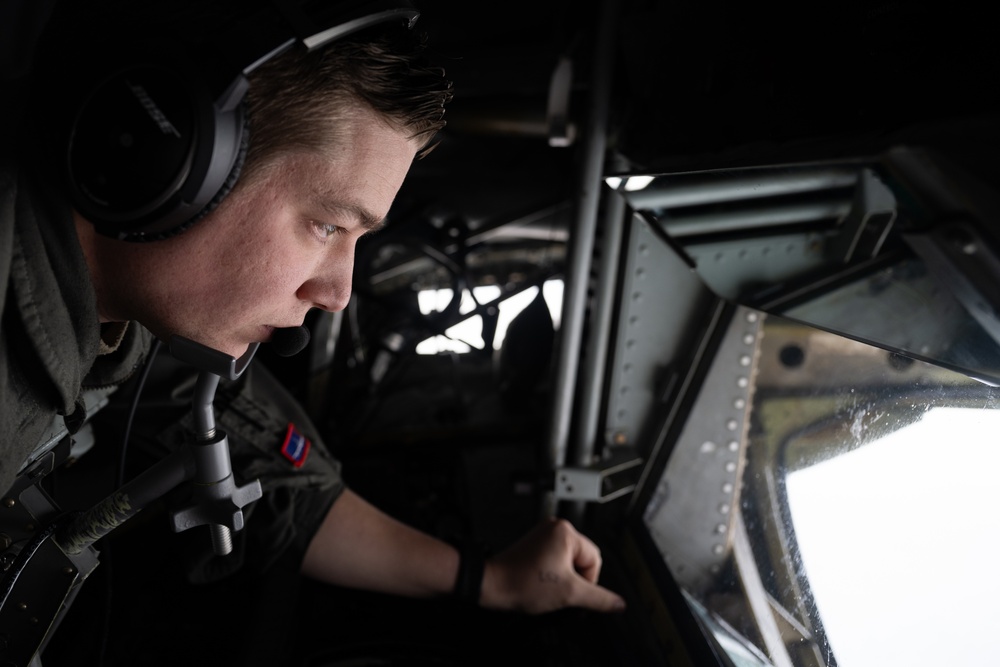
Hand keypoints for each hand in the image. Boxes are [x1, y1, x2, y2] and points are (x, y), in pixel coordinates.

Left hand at [480, 517, 625, 613]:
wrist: (492, 585)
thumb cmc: (523, 583)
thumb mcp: (569, 594)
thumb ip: (599, 598)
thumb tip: (618, 603)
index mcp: (565, 532)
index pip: (595, 559)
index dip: (587, 581)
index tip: (572, 591)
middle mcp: (554, 528)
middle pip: (582, 560)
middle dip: (574, 580)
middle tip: (559, 591)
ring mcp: (543, 535)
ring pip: (569, 563)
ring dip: (563, 579)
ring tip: (547, 587)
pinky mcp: (534, 545)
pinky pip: (556, 561)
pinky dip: (553, 575)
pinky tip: (541, 583)